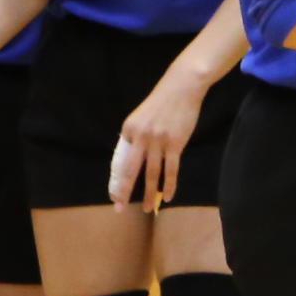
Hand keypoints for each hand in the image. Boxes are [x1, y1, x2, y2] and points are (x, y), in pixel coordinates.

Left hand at [113, 68, 209, 209]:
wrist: (181, 87)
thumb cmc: (162, 102)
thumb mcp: (141, 117)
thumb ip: (135, 137)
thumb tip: (133, 159)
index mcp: (128, 129)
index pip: (119, 162)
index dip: (116, 181)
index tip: (114, 196)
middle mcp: (140, 137)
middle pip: (130, 171)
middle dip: (124, 192)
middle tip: (120, 208)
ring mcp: (158, 141)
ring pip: (152, 174)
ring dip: (149, 194)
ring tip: (147, 208)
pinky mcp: (175, 144)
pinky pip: (171, 170)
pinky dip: (170, 185)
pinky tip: (168, 197)